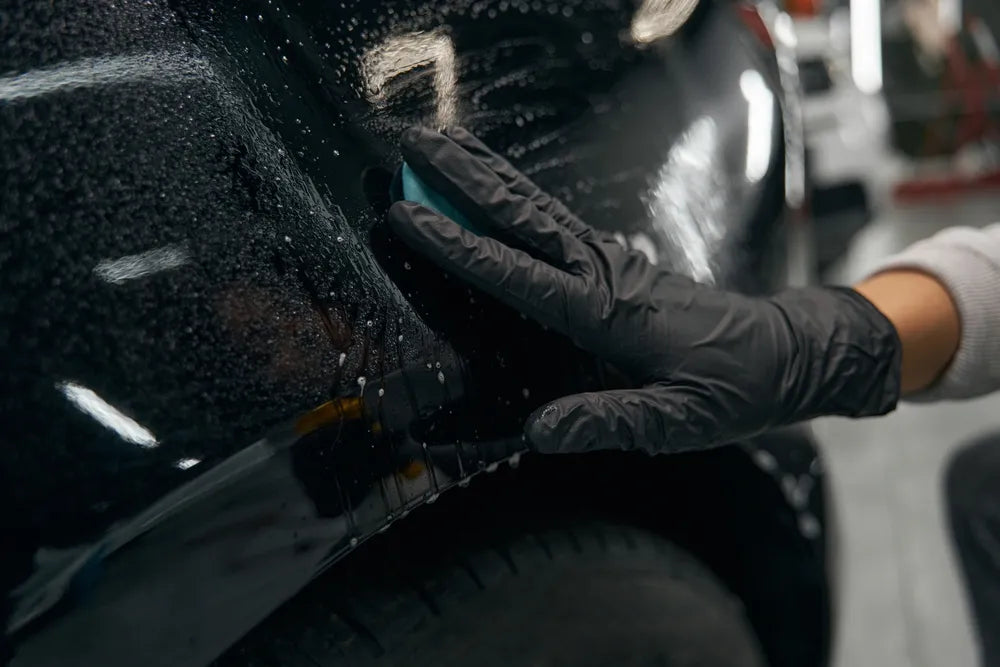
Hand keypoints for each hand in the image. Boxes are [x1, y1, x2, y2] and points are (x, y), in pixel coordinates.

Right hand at [388, 126, 900, 453]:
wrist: (788, 353)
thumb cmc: (737, 388)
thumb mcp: (678, 422)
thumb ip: (607, 422)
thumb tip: (538, 431)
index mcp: (610, 313)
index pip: (518, 274)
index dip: (460, 246)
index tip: (412, 216)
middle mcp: (607, 275)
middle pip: (524, 217)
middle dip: (465, 180)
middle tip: (416, 145)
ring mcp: (614, 263)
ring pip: (539, 210)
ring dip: (489, 177)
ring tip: (445, 144)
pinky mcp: (620, 266)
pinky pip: (558, 224)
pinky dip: (521, 199)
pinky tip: (499, 190)